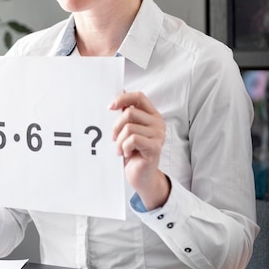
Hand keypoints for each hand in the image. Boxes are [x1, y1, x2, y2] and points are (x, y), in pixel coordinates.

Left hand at [110, 91, 169, 209]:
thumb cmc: (133, 153)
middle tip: (114, 139)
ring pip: (129, 127)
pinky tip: (127, 153)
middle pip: (129, 113)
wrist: (141, 176)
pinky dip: (124, 147)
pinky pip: (133, 139)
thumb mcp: (128, 131)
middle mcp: (158, 123)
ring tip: (121, 149)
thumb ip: (126, 114)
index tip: (109, 107)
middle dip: (116, 127)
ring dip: (119, 141)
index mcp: (151, 115)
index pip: (138, 97)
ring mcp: (158, 135)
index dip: (122, 98)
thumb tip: (120, 92)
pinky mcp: (155, 147)